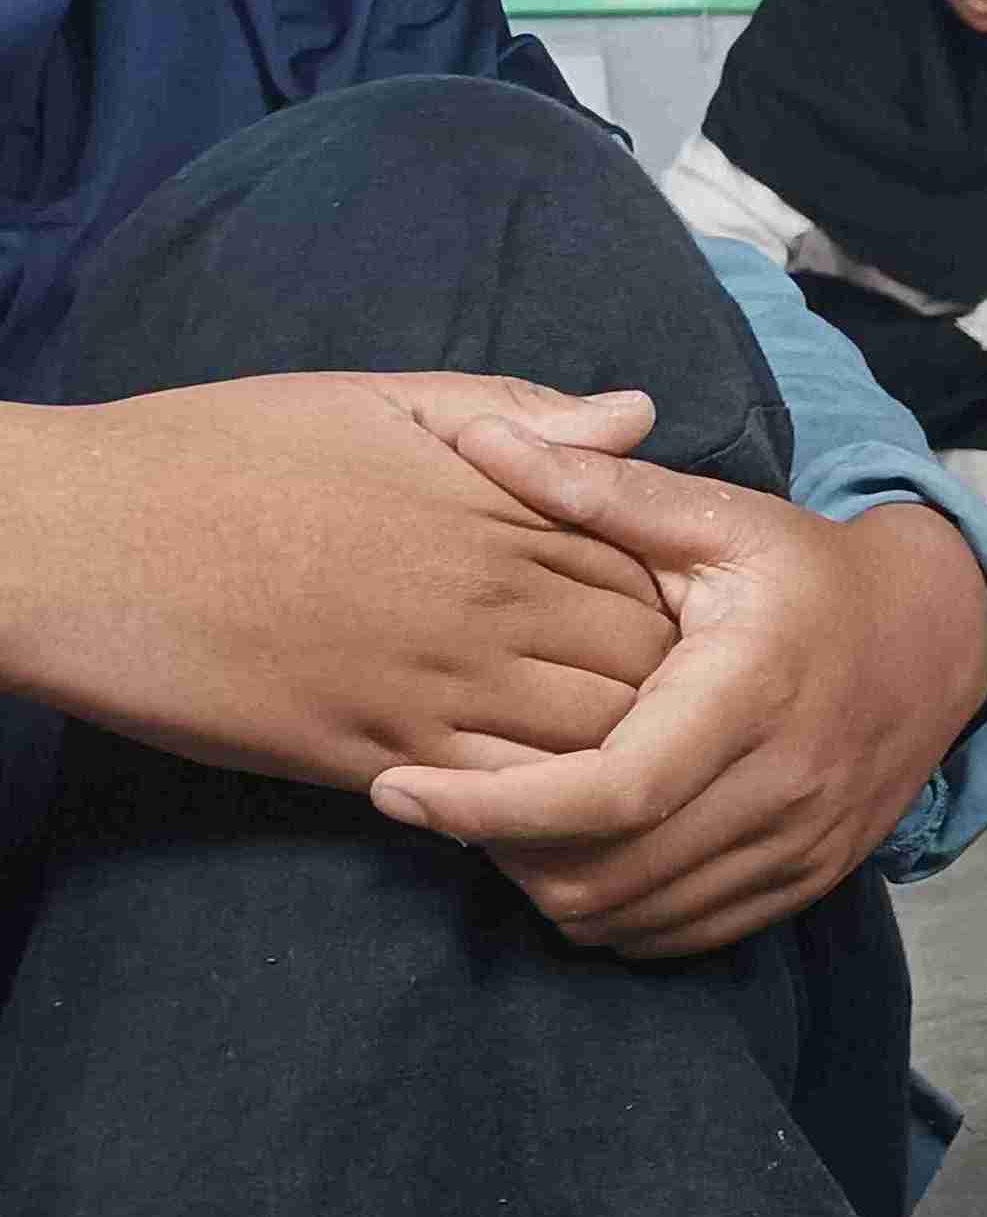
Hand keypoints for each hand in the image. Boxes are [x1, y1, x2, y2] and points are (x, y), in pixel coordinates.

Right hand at [0, 374, 671, 785]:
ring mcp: (429, 687)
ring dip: (620, 763)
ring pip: (592, 748)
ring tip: (624, 769)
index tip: (671, 624)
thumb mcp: (377, 403)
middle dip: (672, 696)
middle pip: (645, 671)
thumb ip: (518, 416)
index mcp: (497, 513)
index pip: (652, 577)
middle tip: (669, 712)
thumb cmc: (218, 453)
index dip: (675, 608)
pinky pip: (499, 804)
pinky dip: (540, 812)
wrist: (81, 537)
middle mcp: (484, 604)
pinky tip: (541, 808)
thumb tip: (638, 414)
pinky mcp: (370, 756)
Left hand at [367, 423, 986, 957]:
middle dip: (500, 850)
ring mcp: (801, 844)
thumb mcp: (719, 517)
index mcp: (750, 691)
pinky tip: (575, 856)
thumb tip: (484, 439)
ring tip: (503, 823)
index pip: (608, 790)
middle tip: (443, 797)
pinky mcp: (805, 880)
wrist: (940, 639)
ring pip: (634, 917)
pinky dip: (610, 914)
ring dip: (547, 886)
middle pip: (607, 872)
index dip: (492, 807)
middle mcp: (785, 783)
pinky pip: (679, 937)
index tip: (399, 790)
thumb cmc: (809, 574)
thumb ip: (601, 488)